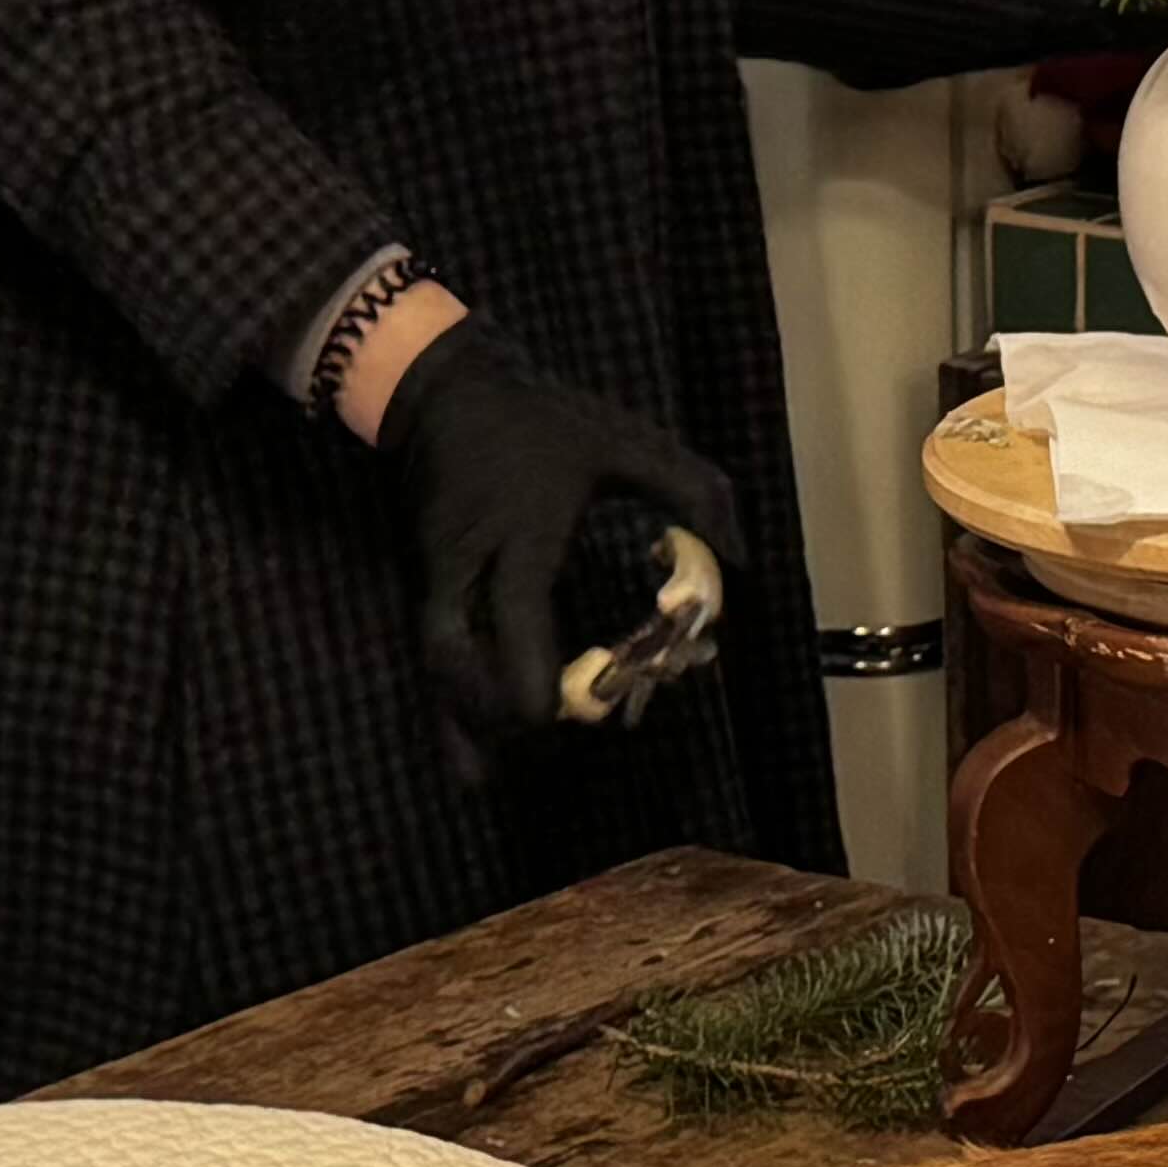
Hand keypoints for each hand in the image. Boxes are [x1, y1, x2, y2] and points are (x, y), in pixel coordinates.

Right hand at [374, 318, 742, 769]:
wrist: (437, 387)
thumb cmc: (541, 419)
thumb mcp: (624, 441)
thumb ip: (693, 492)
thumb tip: (743, 558)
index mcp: (519, 534)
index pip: (513, 615)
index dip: (528, 671)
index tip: (551, 714)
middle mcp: (467, 566)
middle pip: (460, 658)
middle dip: (494, 712)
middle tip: (540, 748)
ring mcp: (437, 577)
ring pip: (437, 666)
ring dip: (463, 721)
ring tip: (488, 778)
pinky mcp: (424, 584)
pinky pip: (431, 654)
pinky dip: (445, 705)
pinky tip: (462, 755)